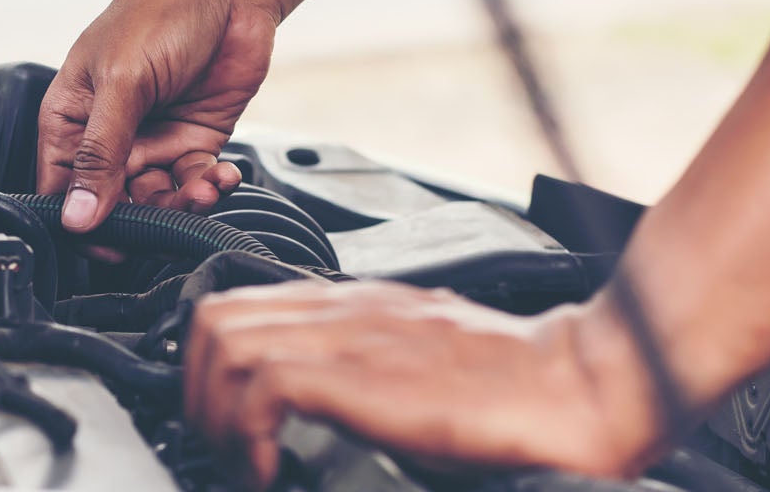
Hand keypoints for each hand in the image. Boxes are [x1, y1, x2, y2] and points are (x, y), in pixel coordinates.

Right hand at [35, 0, 270, 235]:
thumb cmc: (160, 11)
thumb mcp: (122, 82)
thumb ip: (100, 153)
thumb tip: (76, 216)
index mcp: (71, 117)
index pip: (61, 188)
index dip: (80, 221)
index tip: (106, 243)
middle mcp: (108, 135)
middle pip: (111, 203)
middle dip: (141, 217)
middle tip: (163, 219)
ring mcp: (152, 139)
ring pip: (157, 201)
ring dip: (181, 205)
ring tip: (202, 190)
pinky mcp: (193, 141)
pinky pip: (194, 183)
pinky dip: (209, 189)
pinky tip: (221, 176)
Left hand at [185, 280, 659, 487]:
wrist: (575, 383)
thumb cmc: (513, 384)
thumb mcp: (418, 365)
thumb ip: (365, 371)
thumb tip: (320, 410)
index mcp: (356, 303)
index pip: (241, 306)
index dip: (210, 369)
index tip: (225, 425)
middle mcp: (344, 307)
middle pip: (214, 316)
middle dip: (195, 390)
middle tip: (220, 445)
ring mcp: (349, 335)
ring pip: (223, 341)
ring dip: (213, 412)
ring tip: (240, 459)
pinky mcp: (361, 372)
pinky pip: (262, 382)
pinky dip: (246, 430)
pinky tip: (268, 466)